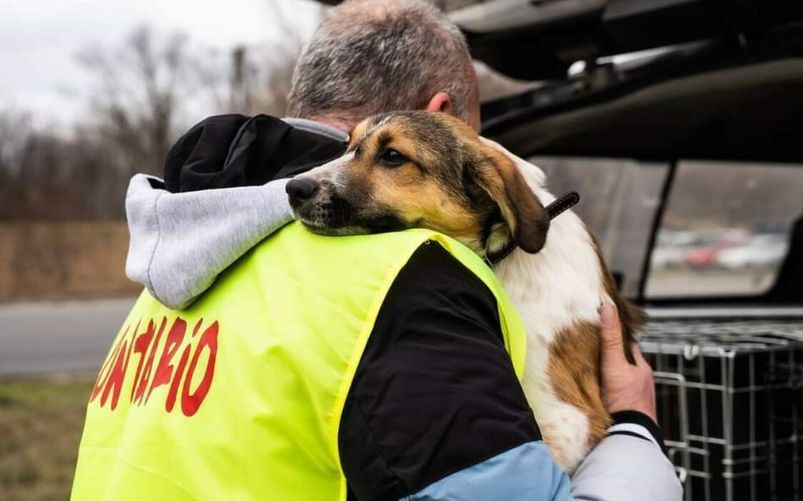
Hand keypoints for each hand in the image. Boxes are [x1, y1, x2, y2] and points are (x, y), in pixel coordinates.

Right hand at [598, 303, 656, 422]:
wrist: (629, 434)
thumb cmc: (624, 398)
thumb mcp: (613, 364)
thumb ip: (610, 337)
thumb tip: (607, 306)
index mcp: (642, 368)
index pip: (630, 347)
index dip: (618, 339)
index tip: (604, 332)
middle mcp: (643, 383)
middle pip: (626, 364)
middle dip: (614, 360)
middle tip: (594, 354)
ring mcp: (638, 399)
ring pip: (624, 382)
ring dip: (612, 379)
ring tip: (593, 376)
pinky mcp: (630, 414)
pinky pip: (619, 399)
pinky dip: (611, 395)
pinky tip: (599, 397)